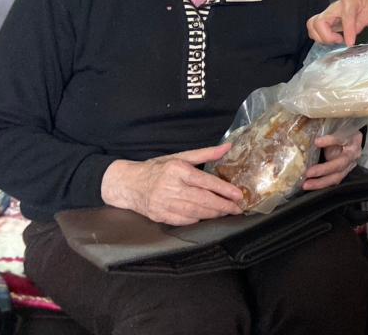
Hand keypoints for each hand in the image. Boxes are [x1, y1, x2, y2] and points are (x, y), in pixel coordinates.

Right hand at [101, 142, 243, 225]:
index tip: (238, 195)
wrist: (128, 184)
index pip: (205, 182)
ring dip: (213, 214)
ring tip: (227, 213)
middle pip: (203, 200)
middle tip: (238, 208)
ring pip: (195, 212)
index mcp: (177, 170)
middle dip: (223, 206)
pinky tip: (208, 218)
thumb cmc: (158, 168)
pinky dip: (198, 220)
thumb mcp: (180, 157)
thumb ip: (205, 153)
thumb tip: (228, 147)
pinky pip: (184, 221)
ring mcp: (164, 203)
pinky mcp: (160, 216)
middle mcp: (171, 187)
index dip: (224, 189)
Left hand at [302, 130, 363, 190]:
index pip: (341, 139)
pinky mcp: (344, 173)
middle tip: (308, 173)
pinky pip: (333, 181)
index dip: (330, 141)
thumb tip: (309, 137)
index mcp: (351, 138)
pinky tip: (311, 186)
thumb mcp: (336, 128)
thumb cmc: (342, 131)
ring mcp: (350, 165)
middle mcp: (353, 153)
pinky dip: (322, 185)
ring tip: (306, 185)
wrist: (353, 140)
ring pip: (337, 176)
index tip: (316, 142)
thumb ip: (325, 132)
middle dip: (323, 169)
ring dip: (321, 182)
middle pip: (340, 163)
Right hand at [307, 0, 367, 45]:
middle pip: (320, 22)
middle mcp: (335, 6)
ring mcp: (328, 12)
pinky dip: (319, 36)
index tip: (350, 43)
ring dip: (321, 37)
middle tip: (339, 40)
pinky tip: (331, 38)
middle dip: (327, 36)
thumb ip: (361, 24)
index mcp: (350, 3)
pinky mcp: (325, 18)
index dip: (348, 32)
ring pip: (312, 25)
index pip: (345, 18)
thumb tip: (351, 37)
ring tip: (334, 40)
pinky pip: (314, 27)